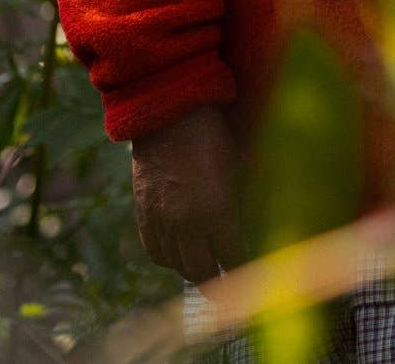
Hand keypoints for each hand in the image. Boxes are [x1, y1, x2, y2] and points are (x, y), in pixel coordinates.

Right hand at [130, 105, 242, 282]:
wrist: (170, 114)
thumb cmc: (214, 137)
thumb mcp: (238, 170)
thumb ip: (240, 206)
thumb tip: (247, 233)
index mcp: (216, 211)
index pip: (232, 257)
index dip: (242, 266)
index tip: (251, 270)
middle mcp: (186, 222)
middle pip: (201, 270)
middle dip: (217, 279)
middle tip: (228, 281)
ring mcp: (161, 220)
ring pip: (176, 265)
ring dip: (192, 269)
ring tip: (204, 267)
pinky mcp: (143, 213)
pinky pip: (155, 251)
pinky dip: (169, 258)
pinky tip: (180, 254)